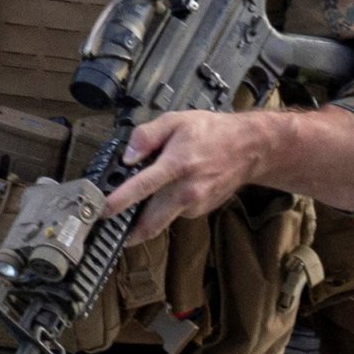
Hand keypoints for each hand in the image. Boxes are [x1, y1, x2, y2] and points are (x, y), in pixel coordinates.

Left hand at [101, 109, 269, 224]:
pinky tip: (172, 191)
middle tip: (111, 230)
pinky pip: (176, 213)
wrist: (250, 147)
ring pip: (162, 221)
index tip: (102, 211)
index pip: (141, 187)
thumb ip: (147, 135)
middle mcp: (187, 189)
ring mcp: (196, 203)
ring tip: (141, 203)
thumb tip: (128, 155)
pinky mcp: (201, 210)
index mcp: (177, 164)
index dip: (119, 201)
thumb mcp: (176, 120)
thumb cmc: (214, 132)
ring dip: (147, 218)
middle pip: (151, 223)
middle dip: (129, 232)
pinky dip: (167, 207)